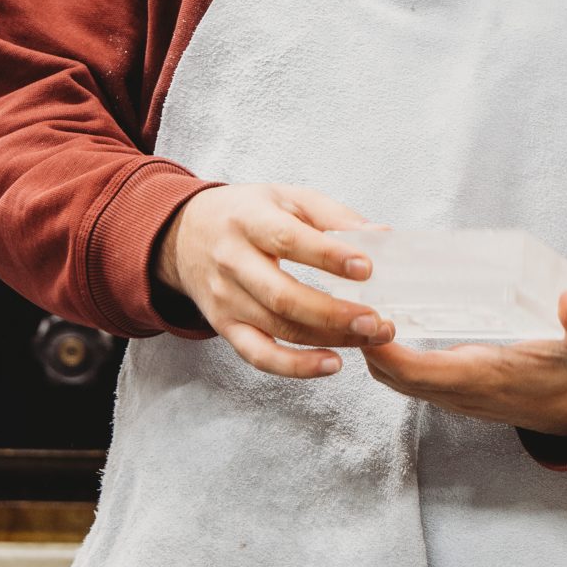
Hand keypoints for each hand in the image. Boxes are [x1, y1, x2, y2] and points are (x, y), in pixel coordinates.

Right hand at [156, 183, 395, 377]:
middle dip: (334, 314)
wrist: (184, 234)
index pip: (288, 239)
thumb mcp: (286, 198)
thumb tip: (382, 237)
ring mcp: (225, 298)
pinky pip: (259, 355)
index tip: (367, 268)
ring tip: (370, 337)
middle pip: (283, 296)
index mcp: (248, 220)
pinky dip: (295, 367)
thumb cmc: (246, 214)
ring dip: (328, 339)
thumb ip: (334, 216)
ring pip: (278, 329)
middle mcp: (232, 261)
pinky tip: (331, 363)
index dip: (328, 256)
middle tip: (377, 321)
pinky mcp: (224, 325)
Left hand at [360, 290, 566, 436]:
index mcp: (485, 378)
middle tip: (353, 303)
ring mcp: (456, 394)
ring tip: (362, 308)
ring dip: (375, 352)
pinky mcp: (457, 389)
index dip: (387, 352)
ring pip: (398, 380)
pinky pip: (411, 377)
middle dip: (367, 347)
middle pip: (394, 378)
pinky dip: (391, 356)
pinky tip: (388, 323)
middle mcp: (462, 392)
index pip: (420, 373)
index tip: (370, 320)